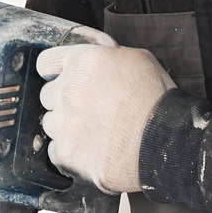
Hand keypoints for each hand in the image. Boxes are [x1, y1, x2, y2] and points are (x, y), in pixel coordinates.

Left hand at [35, 30, 173, 193]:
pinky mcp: (65, 152)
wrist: (165, 141)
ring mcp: (63, 123)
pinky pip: (56, 151)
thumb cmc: (157, 100)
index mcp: (82, 62)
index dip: (55, 72)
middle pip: (47, 96)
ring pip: (51, 124)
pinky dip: (70, 153)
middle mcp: (67, 90)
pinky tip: (92, 151)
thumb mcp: (139, 60)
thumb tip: (101, 60)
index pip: (46, 63)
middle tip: (90, 110)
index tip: (61, 80)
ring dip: (67, 128)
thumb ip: (109, 58)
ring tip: (96, 133)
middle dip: (64, 102)